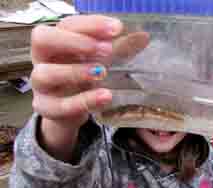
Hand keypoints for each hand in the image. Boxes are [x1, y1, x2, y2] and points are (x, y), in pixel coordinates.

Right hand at [30, 15, 148, 157]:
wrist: (68, 110)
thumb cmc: (82, 77)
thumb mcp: (100, 61)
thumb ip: (119, 49)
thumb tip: (144, 37)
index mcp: (56, 40)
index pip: (67, 24)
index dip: (91, 24)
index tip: (117, 28)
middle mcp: (42, 58)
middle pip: (43, 40)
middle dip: (75, 41)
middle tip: (107, 49)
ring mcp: (40, 85)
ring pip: (44, 74)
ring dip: (75, 71)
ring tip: (102, 72)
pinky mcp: (46, 108)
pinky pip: (58, 106)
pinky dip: (83, 101)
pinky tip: (105, 96)